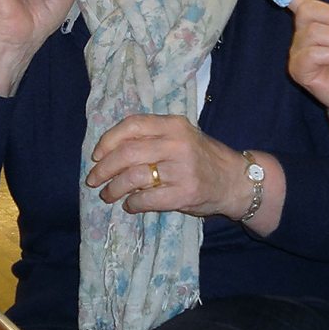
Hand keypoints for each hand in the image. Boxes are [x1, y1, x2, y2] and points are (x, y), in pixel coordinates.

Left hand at [84, 114, 253, 218]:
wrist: (235, 180)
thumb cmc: (202, 157)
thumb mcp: (181, 137)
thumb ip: (152, 137)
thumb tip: (110, 150)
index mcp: (174, 125)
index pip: (132, 125)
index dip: (108, 140)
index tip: (96, 155)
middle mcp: (177, 143)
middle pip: (127, 153)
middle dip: (104, 169)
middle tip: (94, 179)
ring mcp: (181, 169)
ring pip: (133, 177)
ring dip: (114, 189)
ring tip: (108, 195)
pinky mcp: (184, 193)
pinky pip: (146, 199)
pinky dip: (132, 203)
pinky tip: (130, 205)